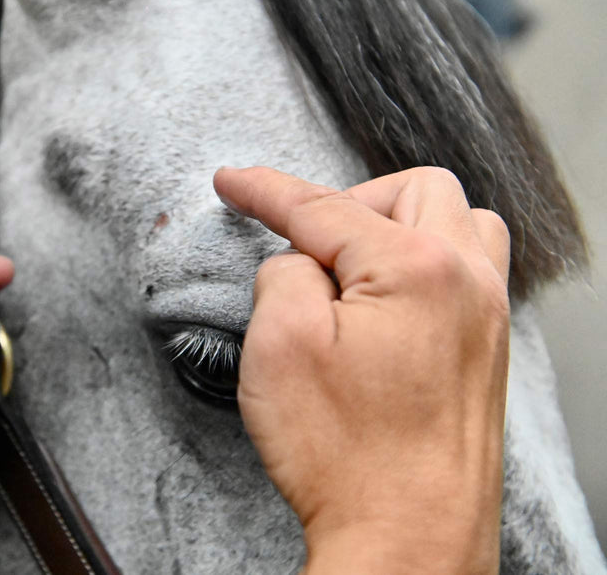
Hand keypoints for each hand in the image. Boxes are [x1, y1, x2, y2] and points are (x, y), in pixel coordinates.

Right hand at [214, 166, 509, 572]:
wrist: (407, 542)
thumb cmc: (347, 457)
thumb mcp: (280, 345)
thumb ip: (284, 272)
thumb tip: (299, 259)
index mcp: (417, 268)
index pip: (325, 206)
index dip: (266, 190)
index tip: (233, 182)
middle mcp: (468, 282)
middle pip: (410, 192)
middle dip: (346, 200)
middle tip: (301, 240)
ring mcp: (487, 317)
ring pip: (456, 221)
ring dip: (399, 223)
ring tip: (352, 264)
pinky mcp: (489, 351)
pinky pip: (469, 268)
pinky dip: (425, 259)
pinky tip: (387, 299)